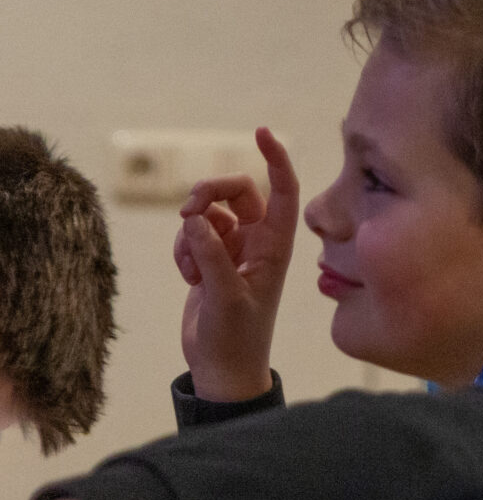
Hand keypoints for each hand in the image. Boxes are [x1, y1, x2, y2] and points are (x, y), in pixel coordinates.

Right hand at [175, 127, 298, 402]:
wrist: (223, 367)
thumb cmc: (237, 337)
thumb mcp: (226, 298)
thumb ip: (213, 257)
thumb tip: (196, 221)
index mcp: (277, 247)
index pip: (283, 192)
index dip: (276, 159)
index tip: (262, 131)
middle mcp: (259, 242)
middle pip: (234, 191)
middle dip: (208, 193)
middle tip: (188, 212)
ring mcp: (234, 249)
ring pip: (206, 213)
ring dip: (190, 233)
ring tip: (193, 268)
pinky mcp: (211, 259)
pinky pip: (190, 235)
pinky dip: (183, 250)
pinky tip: (189, 278)